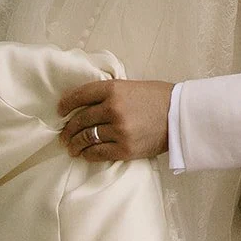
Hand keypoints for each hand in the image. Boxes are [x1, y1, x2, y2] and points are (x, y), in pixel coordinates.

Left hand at [58, 78, 172, 160]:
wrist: (181, 116)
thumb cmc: (158, 98)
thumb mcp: (131, 86)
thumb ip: (109, 93)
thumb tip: (85, 104)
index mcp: (114, 89)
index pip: (81, 95)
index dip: (66, 104)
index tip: (60, 110)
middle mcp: (113, 109)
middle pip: (80, 119)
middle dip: (68, 128)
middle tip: (63, 134)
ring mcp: (118, 130)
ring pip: (86, 138)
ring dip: (75, 144)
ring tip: (71, 147)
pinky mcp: (125, 149)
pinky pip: (97, 153)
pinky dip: (88, 154)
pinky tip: (84, 153)